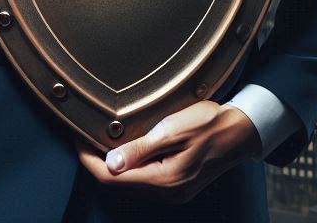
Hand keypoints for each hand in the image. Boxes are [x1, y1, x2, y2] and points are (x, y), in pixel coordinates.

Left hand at [74, 101, 261, 205]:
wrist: (239, 131)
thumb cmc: (208, 124)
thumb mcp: (172, 130)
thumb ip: (140, 148)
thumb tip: (110, 163)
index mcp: (164, 180)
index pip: (112, 178)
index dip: (88, 159)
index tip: (77, 137)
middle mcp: (166, 192)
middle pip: (117, 184)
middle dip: (95, 162)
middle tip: (82, 135)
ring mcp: (172, 191)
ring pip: (128, 184)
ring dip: (110, 165)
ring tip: (97, 139)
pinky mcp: (175, 184)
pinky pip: (142, 180)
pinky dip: (127, 166)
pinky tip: (122, 148)